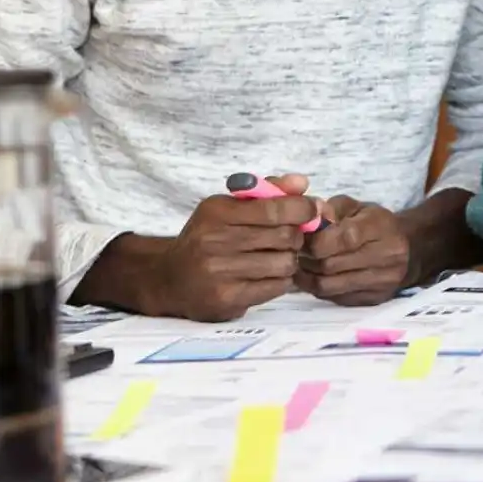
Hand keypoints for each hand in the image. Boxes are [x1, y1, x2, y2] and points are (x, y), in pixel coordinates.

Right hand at [151, 174, 321, 321]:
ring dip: (289, 260)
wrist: (170, 279)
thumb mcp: (228, 207)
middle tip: (288, 238)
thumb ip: (267, 191)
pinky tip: (268, 275)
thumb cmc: (207, 238)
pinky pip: (277, 286)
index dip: (303, 208)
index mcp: (217, 211)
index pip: (274, 208)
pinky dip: (281, 280)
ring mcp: (220, 271)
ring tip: (277, 257)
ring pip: (285, 262)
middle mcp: (215, 240)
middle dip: (296, 236)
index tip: (312, 210)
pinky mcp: (228, 298)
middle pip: (286, 235)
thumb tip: (303, 183)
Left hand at [294, 196, 414, 305]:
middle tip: (295, 251)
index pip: (345, 238)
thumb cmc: (375, 224)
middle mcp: (386, 256)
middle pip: (332, 265)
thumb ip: (332, 209)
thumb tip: (310, 221)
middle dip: (307, 258)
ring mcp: (381, 281)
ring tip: (300, 264)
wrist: (409, 250)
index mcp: (381, 228)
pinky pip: (335, 298)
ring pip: (329, 286)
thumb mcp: (357, 207)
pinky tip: (313, 276)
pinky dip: (318, 288)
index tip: (302, 237)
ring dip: (307, 276)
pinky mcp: (374, 299)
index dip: (316, 240)